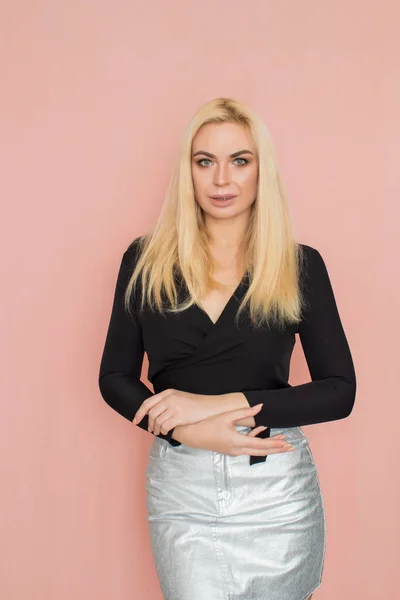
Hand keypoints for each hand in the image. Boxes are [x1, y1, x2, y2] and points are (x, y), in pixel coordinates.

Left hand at [132, 388, 219, 435]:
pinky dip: (163, 431)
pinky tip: (166, 432)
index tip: (135, 421)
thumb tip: (151, 412)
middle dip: (149, 424)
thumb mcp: (178, 397)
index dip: (139, 413)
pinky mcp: (180, 416)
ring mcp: (175, 407)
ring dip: (156, 429)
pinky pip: (165, 426)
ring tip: (158, 432)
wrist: (209, 406)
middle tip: (151, 430)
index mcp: (167, 393)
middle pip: (152, 414)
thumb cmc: (194, 404)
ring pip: (157, 421)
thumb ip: (165, 402)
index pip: (147, 403)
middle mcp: (170, 399)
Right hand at [172, 404, 295, 456]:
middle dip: (277, 449)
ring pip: (256, 450)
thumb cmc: (207, 425)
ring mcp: (234, 451)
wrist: (192, 435)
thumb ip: (245, 412)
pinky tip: (261, 431)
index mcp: (237, 442)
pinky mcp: (231, 448)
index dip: (275, 445)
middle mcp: (238, 450)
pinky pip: (247, 446)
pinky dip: (256, 440)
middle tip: (290, 447)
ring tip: (281, 441)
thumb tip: (260, 407)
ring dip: (268, 445)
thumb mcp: (226, 416)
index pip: (261, 445)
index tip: (287, 444)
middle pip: (261, 451)